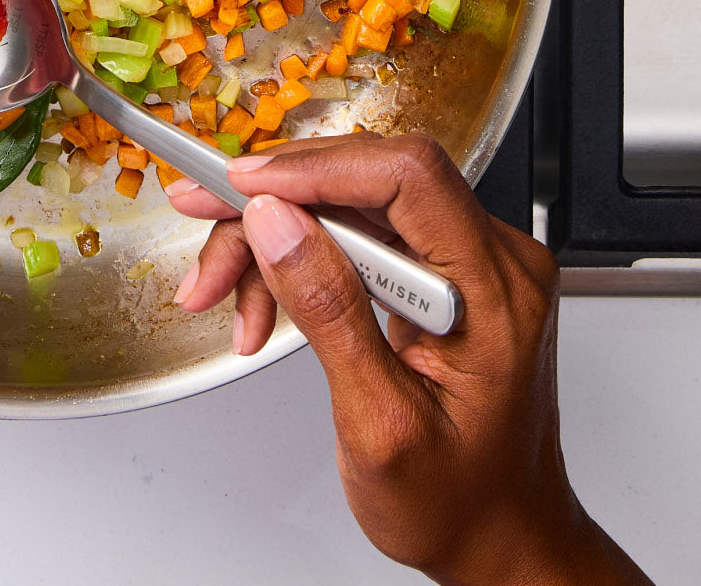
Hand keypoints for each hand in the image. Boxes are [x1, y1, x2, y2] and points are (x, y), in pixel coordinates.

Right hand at [168, 133, 648, 585]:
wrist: (496, 534)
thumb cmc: (458, 500)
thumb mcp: (379, 423)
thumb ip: (329, 313)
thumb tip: (278, 225)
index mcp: (495, 292)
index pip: (407, 178)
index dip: (315, 167)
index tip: (241, 183)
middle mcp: (492, 260)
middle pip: (369, 181)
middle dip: (274, 204)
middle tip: (203, 222)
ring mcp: (467, 263)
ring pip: (352, 205)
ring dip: (274, 240)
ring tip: (222, 293)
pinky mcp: (440, 271)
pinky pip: (358, 233)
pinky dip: (298, 259)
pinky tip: (262, 304)